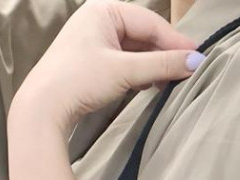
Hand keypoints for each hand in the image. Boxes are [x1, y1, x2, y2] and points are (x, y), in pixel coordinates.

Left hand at [10, 0, 201, 133]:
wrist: (41, 110)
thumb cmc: (77, 81)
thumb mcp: (125, 71)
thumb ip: (162, 65)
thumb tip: (195, 62)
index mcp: (103, 10)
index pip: (149, 22)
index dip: (175, 41)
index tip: (197, 57)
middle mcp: (96, 20)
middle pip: (142, 35)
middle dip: (163, 54)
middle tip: (187, 70)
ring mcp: (91, 42)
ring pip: (133, 51)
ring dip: (152, 66)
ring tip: (170, 81)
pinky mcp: (88, 63)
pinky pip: (122, 63)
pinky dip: (138, 74)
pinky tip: (148, 86)